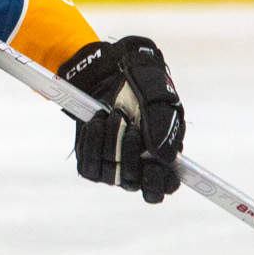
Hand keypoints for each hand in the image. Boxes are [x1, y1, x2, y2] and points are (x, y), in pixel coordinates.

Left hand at [57, 36, 184, 203]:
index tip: (152, 166)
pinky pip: (89, 167)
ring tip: (114, 115)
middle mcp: (138, 164)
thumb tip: (164, 158)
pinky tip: (97, 121)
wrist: (110, 68)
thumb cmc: (142, 82)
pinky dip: (91, 143)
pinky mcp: (91, 158)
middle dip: (130, 154)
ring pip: (110, 175)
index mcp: (163, 154)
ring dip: (110, 143)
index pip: (164, 185)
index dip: (159, 183)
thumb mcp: (159, 96)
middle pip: (134, 183)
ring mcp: (113, 163)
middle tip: (130, 127)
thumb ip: (164, 126)